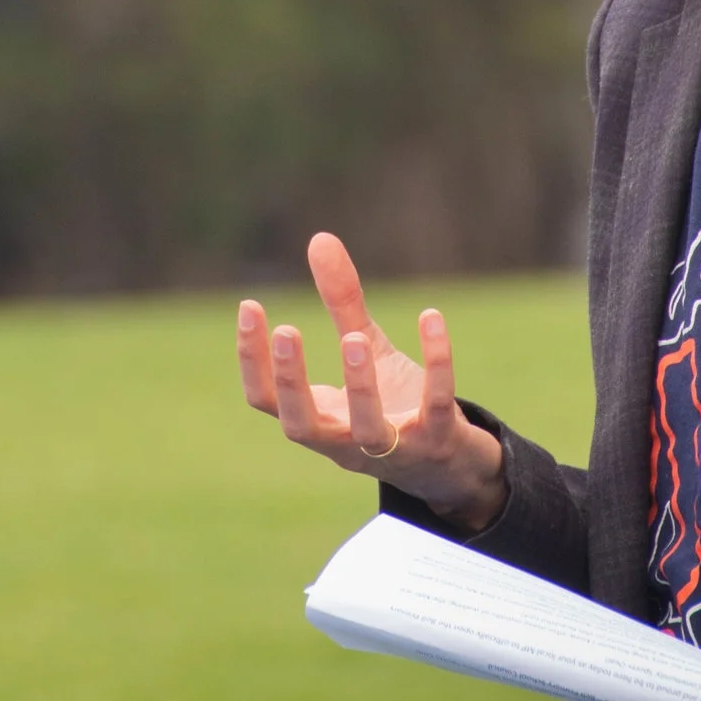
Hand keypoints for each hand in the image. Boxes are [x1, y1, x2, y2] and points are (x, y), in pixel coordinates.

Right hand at [237, 232, 507, 531]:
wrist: (449, 462)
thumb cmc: (394, 404)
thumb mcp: (364, 350)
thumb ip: (342, 303)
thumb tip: (320, 238)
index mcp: (319, 419)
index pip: (266, 400)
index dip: (252, 359)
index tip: (250, 307)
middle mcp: (346, 442)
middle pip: (301, 426)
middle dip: (292, 381)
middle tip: (287, 330)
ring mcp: (392, 447)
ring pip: (368, 430)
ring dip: (359, 386)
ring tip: (354, 337)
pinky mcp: (437, 438)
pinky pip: (436, 405)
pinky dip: (436, 363)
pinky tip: (432, 317)